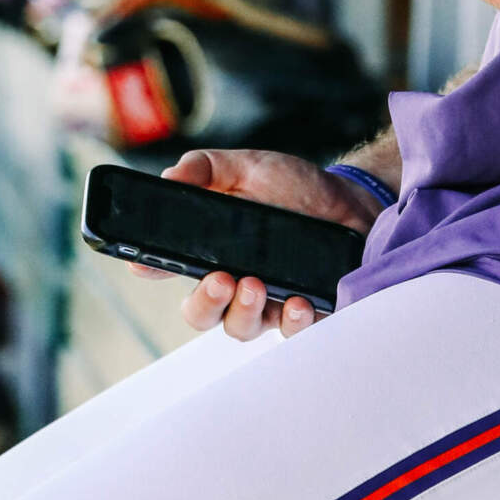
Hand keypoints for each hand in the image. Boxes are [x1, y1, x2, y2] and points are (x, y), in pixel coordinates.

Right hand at [140, 146, 385, 340]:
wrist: (353, 200)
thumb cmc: (294, 187)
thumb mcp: (248, 167)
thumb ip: (207, 167)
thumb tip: (170, 176)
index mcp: (211, 250)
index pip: (170, 267)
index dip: (151, 268)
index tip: (146, 264)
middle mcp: (235, 282)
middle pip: (201, 312)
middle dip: (204, 301)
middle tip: (219, 279)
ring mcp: (270, 302)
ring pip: (241, 327)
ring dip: (243, 311)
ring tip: (256, 284)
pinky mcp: (306, 313)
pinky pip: (291, 332)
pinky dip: (292, 322)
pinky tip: (298, 302)